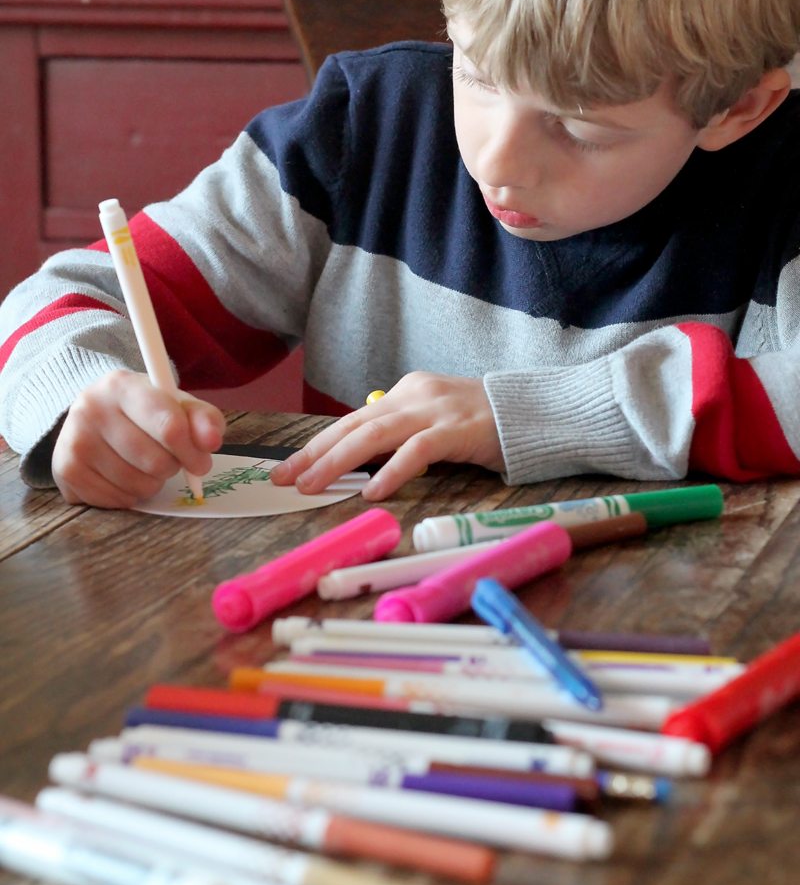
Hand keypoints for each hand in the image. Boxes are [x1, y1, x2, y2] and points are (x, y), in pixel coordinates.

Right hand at [52, 370, 225, 507]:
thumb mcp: (178, 405)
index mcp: (122, 384)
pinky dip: (129, 496)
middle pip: (155, 462)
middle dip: (171, 467)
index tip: (200, 462)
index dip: (192, 452)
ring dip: (151, 484)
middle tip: (169, 460)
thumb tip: (211, 442)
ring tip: (145, 467)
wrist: (96, 416)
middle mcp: (91, 408)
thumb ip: (203, 419)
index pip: (169, 427)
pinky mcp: (64, 470)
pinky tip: (125, 477)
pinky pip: (115, 501)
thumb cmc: (147, 411)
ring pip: (136, 485)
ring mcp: (73, 440)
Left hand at [270, 372, 503, 500]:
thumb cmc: (482, 422)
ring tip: (313, 485)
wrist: (533, 409)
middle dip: (314, 453)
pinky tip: (372, 491)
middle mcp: (413, 395)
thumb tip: (360, 461)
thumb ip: (400, 435)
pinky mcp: (457, 430)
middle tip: (284, 478)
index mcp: (404, 393)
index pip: (351, 420)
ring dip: (338, 462)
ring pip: (375, 435)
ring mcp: (435, 411)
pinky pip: (418, 451)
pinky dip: (392, 472)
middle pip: (353, 426)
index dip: (316, 444)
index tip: (288, 467)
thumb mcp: (433, 422)